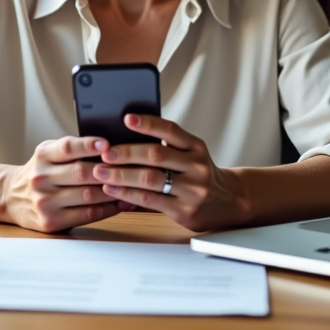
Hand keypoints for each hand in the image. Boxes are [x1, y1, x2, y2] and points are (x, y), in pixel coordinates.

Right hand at [2, 136, 123, 232]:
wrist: (11, 197)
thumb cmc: (41, 171)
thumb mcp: (48, 153)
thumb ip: (72, 149)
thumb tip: (111, 147)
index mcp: (43, 155)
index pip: (67, 147)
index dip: (88, 145)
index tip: (106, 144)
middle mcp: (41, 178)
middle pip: (81, 173)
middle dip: (109, 170)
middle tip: (131, 167)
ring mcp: (45, 202)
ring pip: (88, 195)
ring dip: (114, 191)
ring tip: (133, 185)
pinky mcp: (51, 222)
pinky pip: (87, 214)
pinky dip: (109, 209)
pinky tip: (122, 202)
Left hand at [93, 114, 248, 231]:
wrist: (229, 202)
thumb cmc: (198, 174)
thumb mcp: (190, 155)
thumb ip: (166, 147)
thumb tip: (123, 137)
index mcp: (196, 146)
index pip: (171, 130)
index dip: (148, 123)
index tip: (126, 118)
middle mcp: (197, 165)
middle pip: (156, 155)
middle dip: (126, 152)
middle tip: (104, 152)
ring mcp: (193, 189)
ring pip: (151, 179)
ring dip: (121, 175)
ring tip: (100, 172)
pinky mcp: (185, 211)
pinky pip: (150, 200)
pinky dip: (127, 194)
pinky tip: (112, 190)